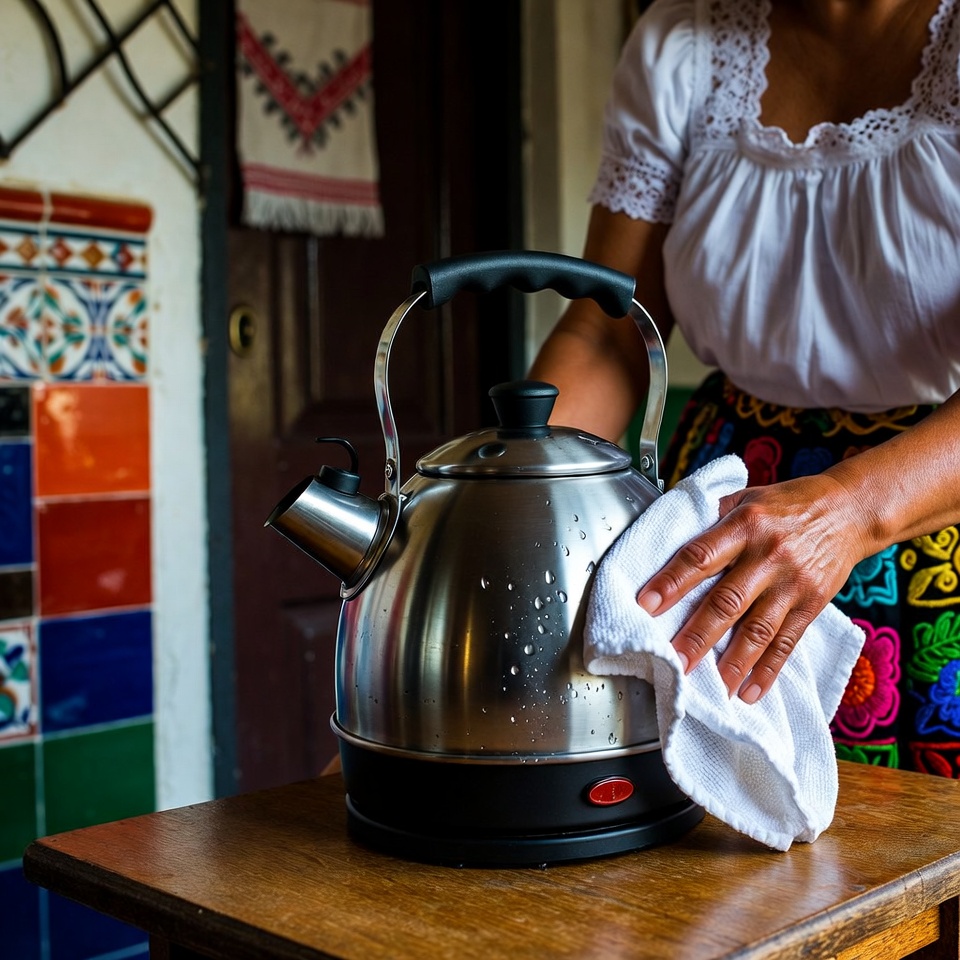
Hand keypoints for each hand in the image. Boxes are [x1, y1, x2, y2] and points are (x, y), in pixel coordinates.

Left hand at [636, 473, 870, 702]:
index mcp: (744, 526)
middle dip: (697, 635)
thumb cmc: (790, 504)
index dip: (672, 582)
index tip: (646, 604)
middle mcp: (767, 556)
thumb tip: (670, 539)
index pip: (700, 557)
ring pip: (757, 629)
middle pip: (727, 601)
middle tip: (673, 662)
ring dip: (732, 663)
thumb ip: (712, 518)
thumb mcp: (748, 497)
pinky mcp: (812, 604)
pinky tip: (750, 692)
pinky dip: (768, 671)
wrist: (851, 510)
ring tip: (710, 687)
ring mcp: (792, 583)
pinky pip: (787, 642)